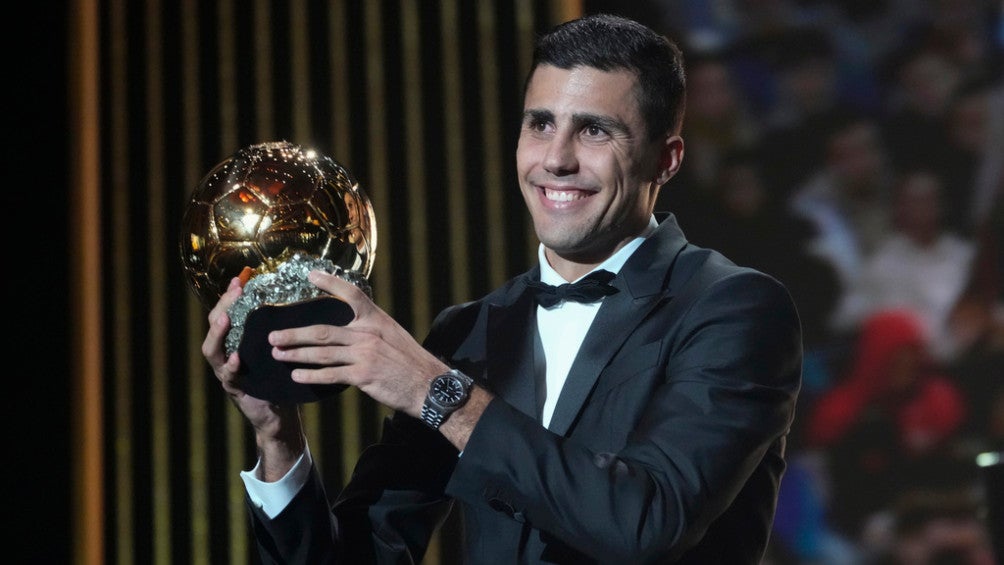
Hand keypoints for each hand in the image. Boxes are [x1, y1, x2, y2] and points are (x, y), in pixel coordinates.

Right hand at [201, 277, 302, 446]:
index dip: (229, 296)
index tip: (240, 278)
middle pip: (214, 326)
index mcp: (235, 341)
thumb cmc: (279, 377)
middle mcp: (226, 354)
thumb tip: (294, 297)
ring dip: (218, 334)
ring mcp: (226, 372)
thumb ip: (276, 329)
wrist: (278, 414)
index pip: (226, 312)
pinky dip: (232, 366)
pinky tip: (238, 357)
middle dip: (222, 307)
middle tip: (234, 292)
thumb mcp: (276, 349)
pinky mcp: (234, 389)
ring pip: (212, 350)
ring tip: (225, 320)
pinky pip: (228, 376)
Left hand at [268, 270, 449, 416]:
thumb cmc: (412, 362)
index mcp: (376, 320)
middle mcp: (368, 334)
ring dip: (296, 354)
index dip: (330, 282)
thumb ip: (372, 330)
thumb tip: (350, 330)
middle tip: (273, 335)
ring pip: (321, 353)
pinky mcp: (363, 376)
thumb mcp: (395, 336)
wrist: (430, 385)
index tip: (310, 274)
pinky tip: (297, 376)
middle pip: (322, 331)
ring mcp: (364, 355)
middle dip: (294, 333)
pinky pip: (330, 375)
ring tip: (278, 354)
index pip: (352, 294)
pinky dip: (311, 375)